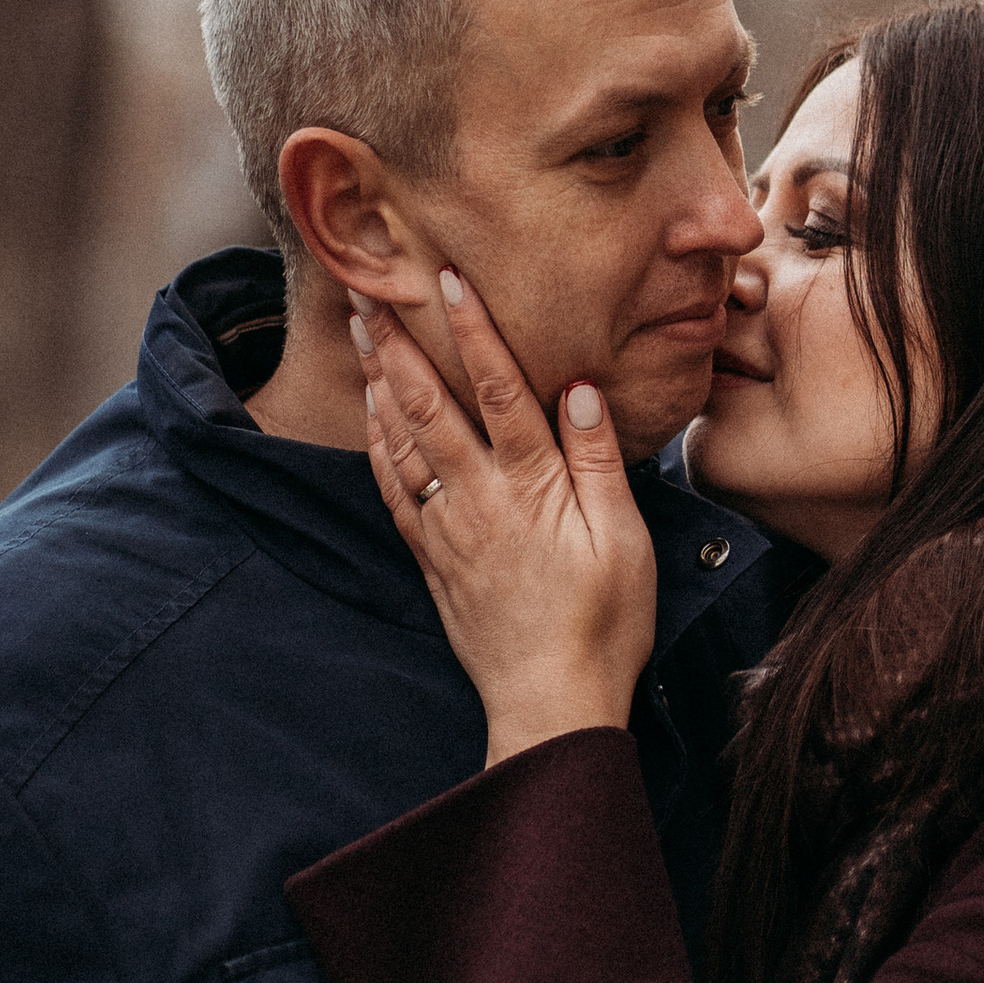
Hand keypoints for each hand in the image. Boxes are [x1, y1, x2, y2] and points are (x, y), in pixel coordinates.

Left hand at [353, 277, 658, 761]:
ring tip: (359, 334)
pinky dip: (378, 445)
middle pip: (430, 406)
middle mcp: (479, 500)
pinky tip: (372, 417)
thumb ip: (598, 463)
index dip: (473, 331)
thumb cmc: (604, 624)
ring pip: (402, 442)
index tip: (449, 279)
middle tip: (369, 291)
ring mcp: (448, 530)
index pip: (500, 390)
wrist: (551, 703)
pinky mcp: (433, 560)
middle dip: (398, 344)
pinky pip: (394, 490)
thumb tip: (579, 390)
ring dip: (378, 382)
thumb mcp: (624, 541)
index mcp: (532, 488)